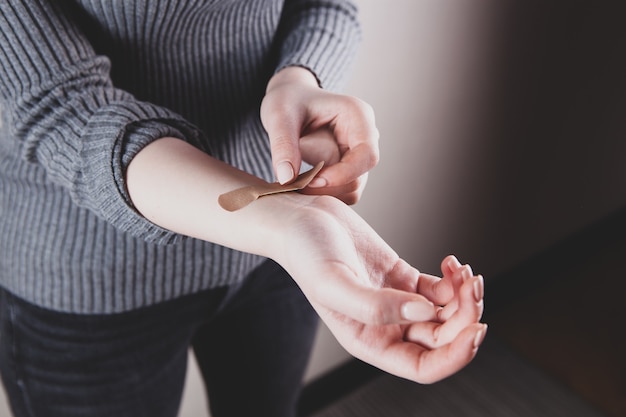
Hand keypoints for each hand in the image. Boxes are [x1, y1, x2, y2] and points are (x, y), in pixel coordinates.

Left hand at [261, 67, 378, 204]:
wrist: (289, 101)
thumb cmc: (288, 100)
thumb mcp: (279, 115)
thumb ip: (282, 144)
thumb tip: (287, 179)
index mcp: (358, 115)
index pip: (366, 154)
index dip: (343, 174)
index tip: (312, 181)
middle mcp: (365, 136)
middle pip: (359, 176)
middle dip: (328, 186)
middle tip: (294, 185)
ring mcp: (358, 154)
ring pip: (351, 188)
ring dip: (324, 193)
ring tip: (294, 183)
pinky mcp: (349, 168)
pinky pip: (342, 191)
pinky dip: (322, 194)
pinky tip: (300, 183)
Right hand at [276, 195, 486, 382]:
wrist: (299, 218)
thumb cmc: (305, 253)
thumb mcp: (333, 283)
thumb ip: (375, 306)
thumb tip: (425, 312)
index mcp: (369, 341)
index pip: (422, 366)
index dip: (455, 356)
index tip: (477, 330)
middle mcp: (386, 327)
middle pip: (442, 339)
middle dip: (466, 316)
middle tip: (472, 285)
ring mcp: (396, 302)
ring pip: (446, 314)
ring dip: (464, 296)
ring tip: (464, 270)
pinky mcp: (402, 277)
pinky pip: (439, 290)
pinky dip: (454, 279)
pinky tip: (452, 262)